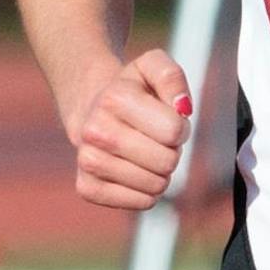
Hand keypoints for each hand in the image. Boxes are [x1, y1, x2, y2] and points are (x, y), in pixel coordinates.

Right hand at [66, 48, 192, 210]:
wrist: (93, 107)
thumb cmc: (133, 90)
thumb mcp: (153, 66)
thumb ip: (172, 77)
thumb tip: (182, 109)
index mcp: (114, 98)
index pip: (174, 131)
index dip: (181, 127)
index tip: (168, 119)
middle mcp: (95, 130)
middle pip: (167, 161)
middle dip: (172, 151)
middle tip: (157, 138)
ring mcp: (88, 161)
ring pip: (155, 185)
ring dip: (160, 171)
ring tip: (146, 152)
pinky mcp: (87, 187)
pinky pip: (139, 202)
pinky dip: (147, 191)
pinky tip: (137, 172)